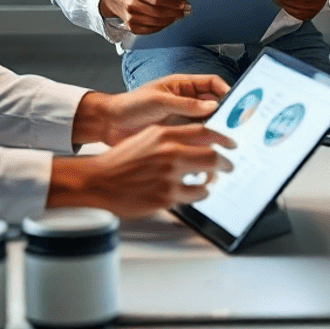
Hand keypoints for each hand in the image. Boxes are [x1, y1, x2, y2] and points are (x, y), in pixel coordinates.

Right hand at [47, 123, 234, 218]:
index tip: (232, 143)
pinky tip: (196, 192)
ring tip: (210, 181)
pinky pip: (195, 195)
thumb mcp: (147, 138)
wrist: (97, 181)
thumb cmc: (121, 160)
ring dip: (212, 180)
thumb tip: (200, 138)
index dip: (223, 137)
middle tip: (228, 165)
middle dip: (225, 162)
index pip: (204, 132)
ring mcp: (168, 176)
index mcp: (164, 135)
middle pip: (212, 155)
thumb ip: (173, 136)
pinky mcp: (165, 197)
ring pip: (206, 178)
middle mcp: (169, 153)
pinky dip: (200, 194)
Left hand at [72, 74, 229, 145]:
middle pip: (212, 102)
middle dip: (224, 110)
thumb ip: (186, 105)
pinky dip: (204, 140)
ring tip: (225, 136)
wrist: (109, 125)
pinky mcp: (176, 134)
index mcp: (181, 85)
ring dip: (215, 127)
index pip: (210, 83)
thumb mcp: (159, 101)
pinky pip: (195, 135)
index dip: (224, 89)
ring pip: (206, 120)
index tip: (235, 101)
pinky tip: (210, 147)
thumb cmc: (130, 106)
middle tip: (236, 122)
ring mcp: (181, 118)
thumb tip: (212, 105)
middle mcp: (184, 101)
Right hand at [98, 0, 188, 34]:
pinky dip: (162, 25)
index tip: (184, 4)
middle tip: (186, 11)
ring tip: (179, 15)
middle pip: (158, 12)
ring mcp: (131, 18)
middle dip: (175, 12)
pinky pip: (151, 30)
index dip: (173, 3)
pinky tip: (168, 20)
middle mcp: (131, 5)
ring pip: (156, 22)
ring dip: (171, 20)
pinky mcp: (132, 27)